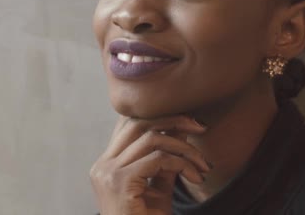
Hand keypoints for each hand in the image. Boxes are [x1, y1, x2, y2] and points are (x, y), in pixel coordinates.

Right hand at [90, 115, 210, 214]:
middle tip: (200, 126)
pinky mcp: (120, 182)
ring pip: (151, 139)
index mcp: (106, 164)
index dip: (160, 116)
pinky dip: (182, 163)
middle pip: (138, 123)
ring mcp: (108, 172)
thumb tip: (181, 130)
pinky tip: (196, 177)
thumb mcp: (159, 187)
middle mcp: (102, 165)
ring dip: (184, 148)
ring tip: (202, 164)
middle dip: (173, 120)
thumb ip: (166, 159)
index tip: (189, 123)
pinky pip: (158, 159)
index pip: (130, 125)